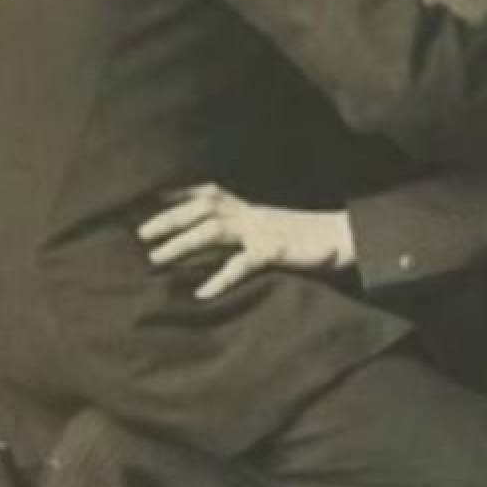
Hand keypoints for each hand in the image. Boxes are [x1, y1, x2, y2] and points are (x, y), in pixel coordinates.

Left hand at [137, 184, 355, 299]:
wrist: (346, 238)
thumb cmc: (308, 239)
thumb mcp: (272, 230)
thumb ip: (245, 235)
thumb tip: (219, 246)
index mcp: (250, 210)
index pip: (209, 193)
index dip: (178, 193)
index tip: (149, 196)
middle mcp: (252, 215)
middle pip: (203, 207)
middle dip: (170, 217)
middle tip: (140, 234)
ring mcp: (263, 231)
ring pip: (214, 230)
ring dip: (183, 243)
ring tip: (156, 259)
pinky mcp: (276, 251)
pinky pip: (243, 264)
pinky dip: (221, 278)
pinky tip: (202, 293)